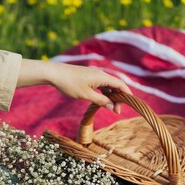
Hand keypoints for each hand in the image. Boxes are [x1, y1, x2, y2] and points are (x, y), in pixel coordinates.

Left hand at [16, 59, 131, 113]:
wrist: (54, 73)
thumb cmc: (70, 84)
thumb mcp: (86, 95)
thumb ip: (101, 101)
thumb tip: (112, 107)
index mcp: (102, 77)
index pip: (120, 84)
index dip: (127, 94)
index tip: (130, 103)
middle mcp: (100, 74)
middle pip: (115, 85)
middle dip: (118, 98)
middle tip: (116, 111)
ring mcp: (94, 74)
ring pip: (107, 85)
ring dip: (111, 96)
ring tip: (110, 107)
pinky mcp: (88, 76)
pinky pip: (101, 84)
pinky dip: (104, 92)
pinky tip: (101, 100)